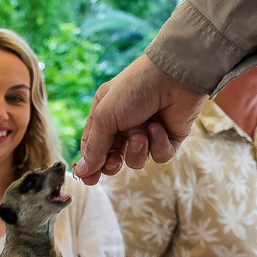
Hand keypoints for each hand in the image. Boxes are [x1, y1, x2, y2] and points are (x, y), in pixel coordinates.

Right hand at [75, 55, 203, 184]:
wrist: (174, 76)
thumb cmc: (134, 89)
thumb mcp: (106, 116)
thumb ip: (95, 147)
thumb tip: (82, 172)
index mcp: (105, 113)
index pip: (93, 145)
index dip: (91, 163)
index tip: (88, 179)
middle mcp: (125, 123)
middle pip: (113, 157)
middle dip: (114, 162)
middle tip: (116, 160)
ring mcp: (148, 131)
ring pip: (136, 159)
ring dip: (138, 151)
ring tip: (142, 135)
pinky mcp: (169, 137)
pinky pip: (159, 155)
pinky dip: (158, 145)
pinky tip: (159, 128)